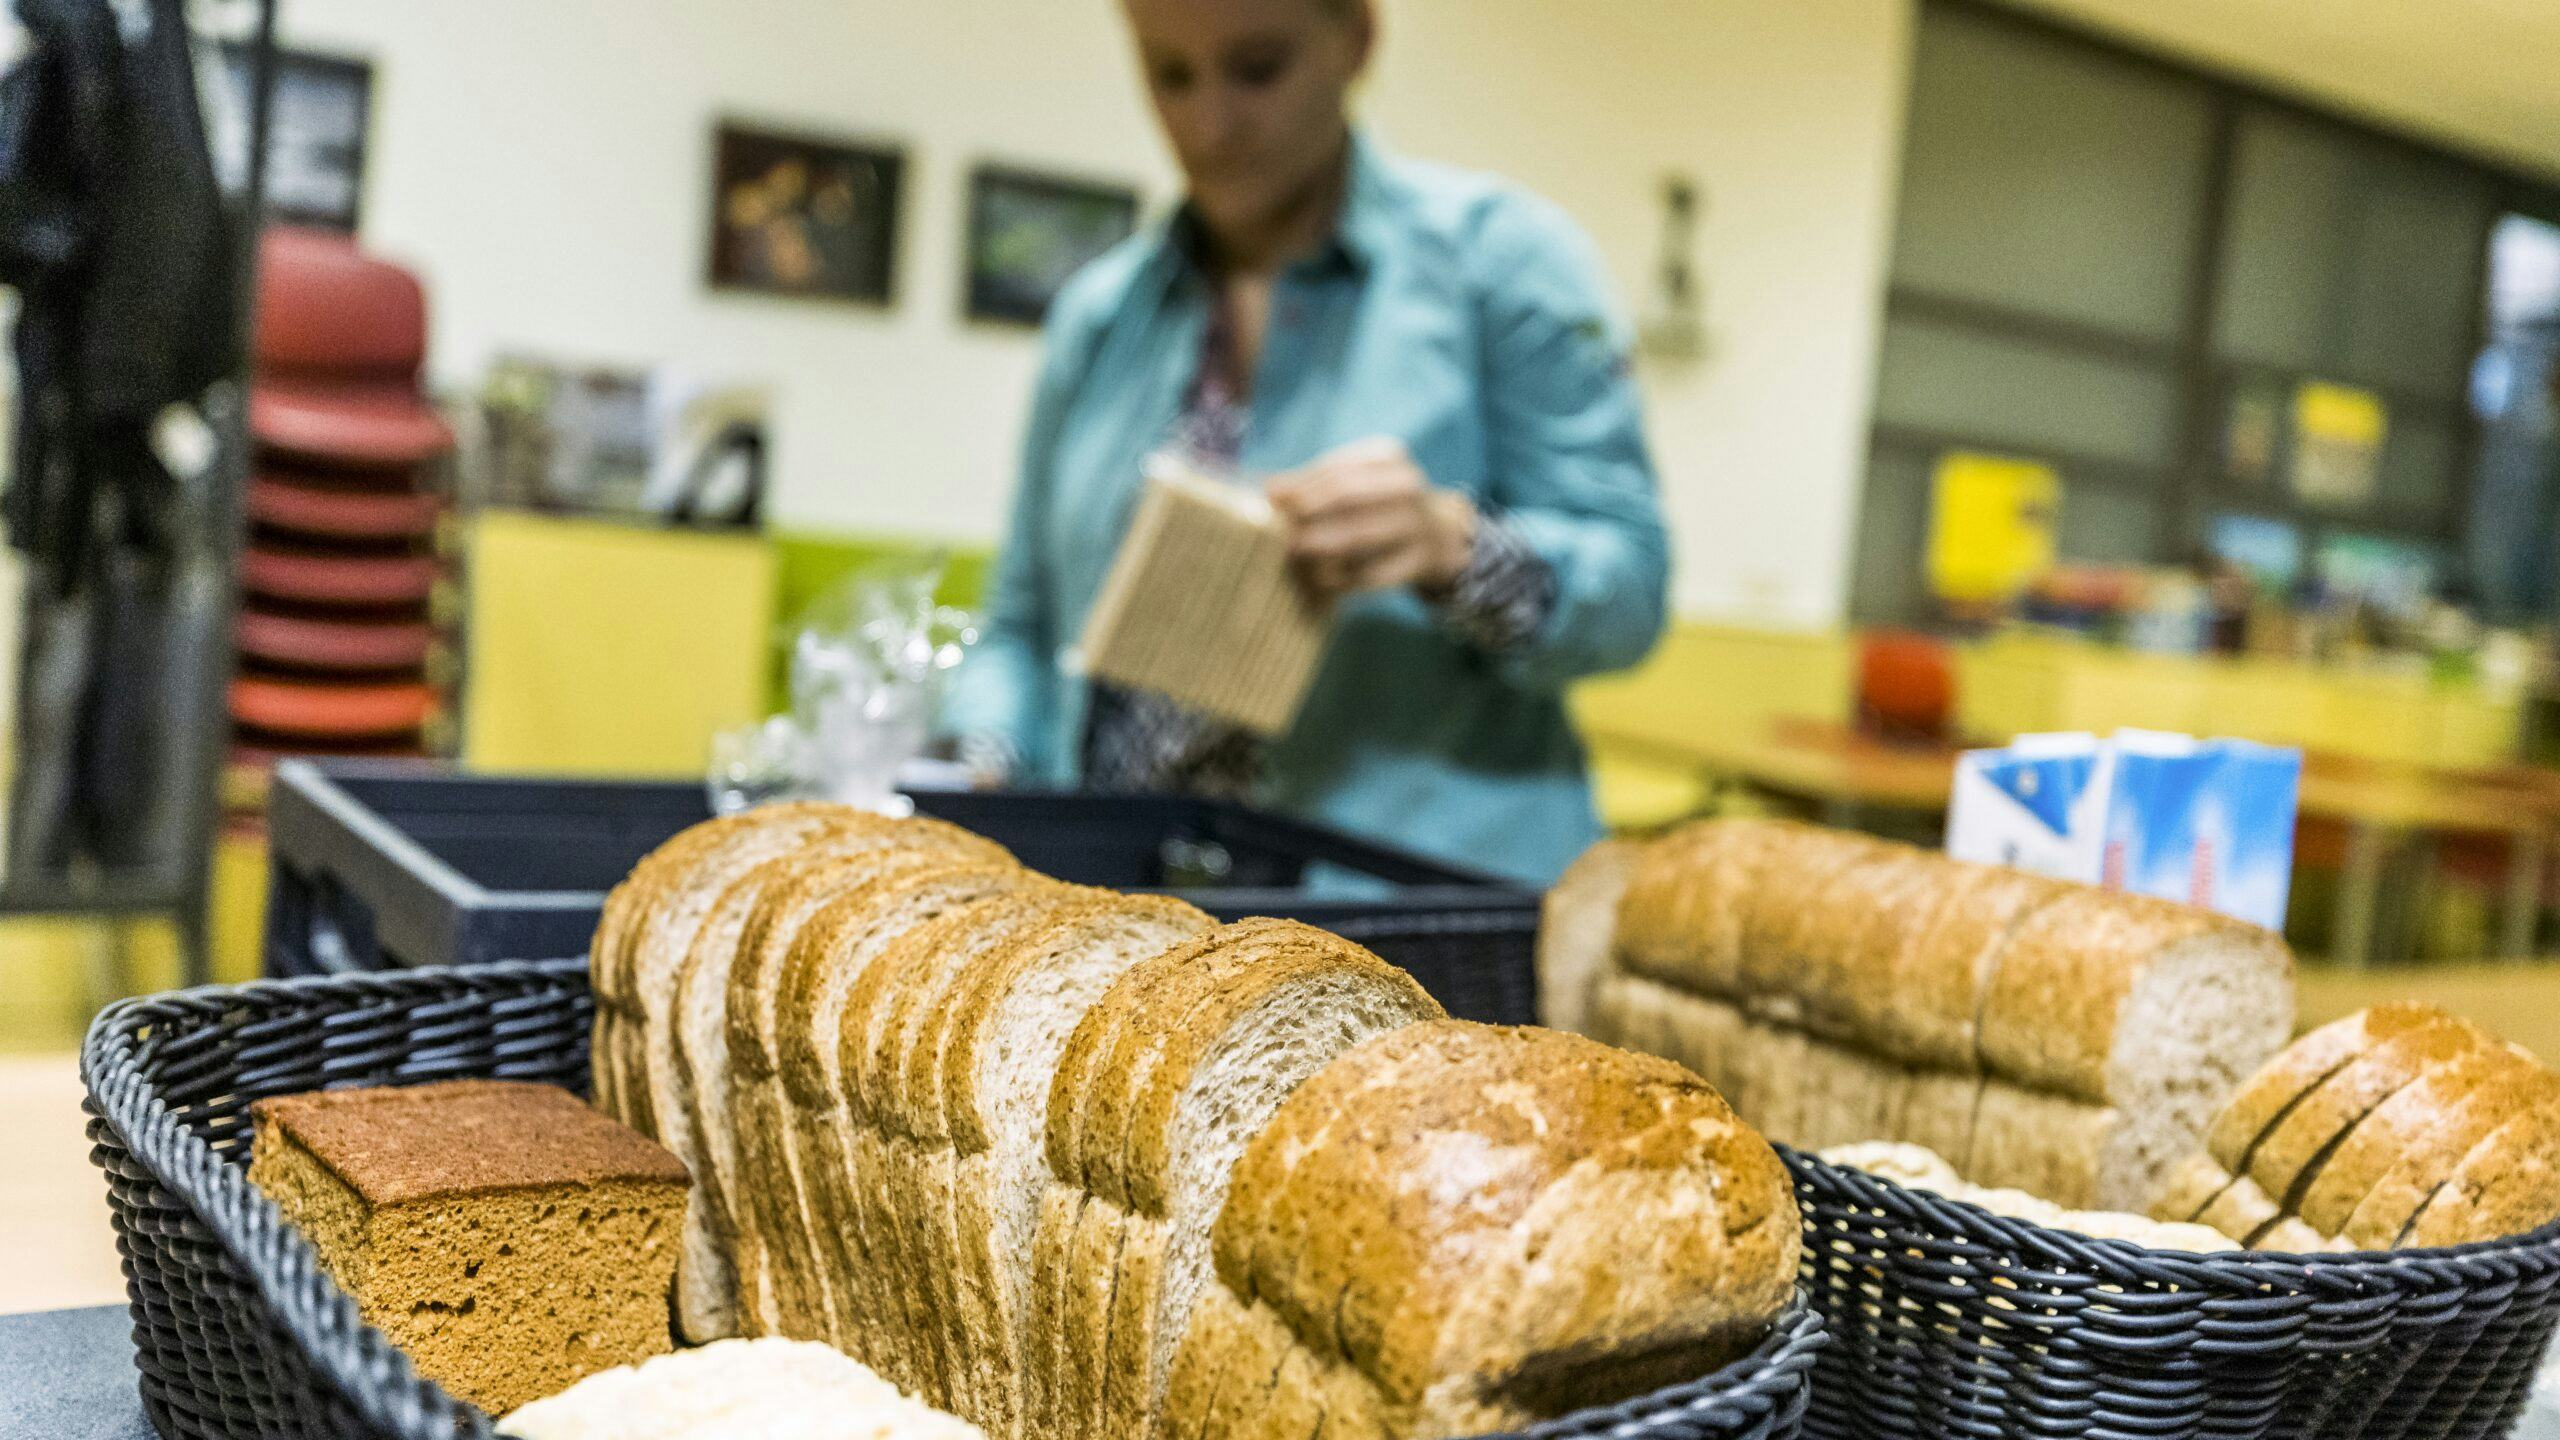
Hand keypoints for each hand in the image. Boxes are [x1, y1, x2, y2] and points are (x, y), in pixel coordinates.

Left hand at [1265, 437, 1476, 602]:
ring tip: (1293, 552)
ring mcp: (1416, 524)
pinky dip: (1340, 578)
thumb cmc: (1379, 504)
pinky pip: (1370, 573)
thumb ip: (1314, 483)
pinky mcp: (1416, 562)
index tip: (1270, 496)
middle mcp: (1407, 486)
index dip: (1301, 483)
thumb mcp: (1357, 482)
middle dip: (1309, 511)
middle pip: (1348, 495)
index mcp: (1389, 457)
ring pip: (1359, 535)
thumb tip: (1269, 490)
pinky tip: (1319, 580)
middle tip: (1281, 529)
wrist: (1437, 536)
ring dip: (1320, 545)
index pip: (1336, 468)